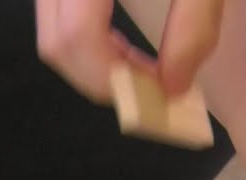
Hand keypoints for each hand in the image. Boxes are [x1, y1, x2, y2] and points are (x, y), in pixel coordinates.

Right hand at [35, 0, 223, 101]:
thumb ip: (193, 28)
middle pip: (56, 43)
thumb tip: (173, 89)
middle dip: (104, 81)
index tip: (161, 95)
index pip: (78, 37)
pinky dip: (87, 44)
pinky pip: (59, 18)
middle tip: (153, 90)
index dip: (117, 79)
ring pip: (52, 34)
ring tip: (142, 70)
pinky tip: (122, 47)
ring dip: (94, 66)